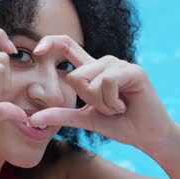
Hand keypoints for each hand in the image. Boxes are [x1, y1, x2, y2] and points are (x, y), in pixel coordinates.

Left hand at [28, 35, 174, 152]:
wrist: (148, 136)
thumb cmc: (120, 125)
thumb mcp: (85, 120)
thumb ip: (61, 115)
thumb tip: (32, 119)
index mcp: (92, 71)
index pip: (67, 45)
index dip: (50, 42)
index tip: (36, 52)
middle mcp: (105, 63)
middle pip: (76, 76)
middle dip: (88, 101)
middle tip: (108, 109)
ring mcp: (120, 64)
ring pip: (91, 80)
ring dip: (102, 104)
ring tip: (118, 107)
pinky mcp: (133, 71)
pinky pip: (108, 82)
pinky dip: (112, 101)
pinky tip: (125, 105)